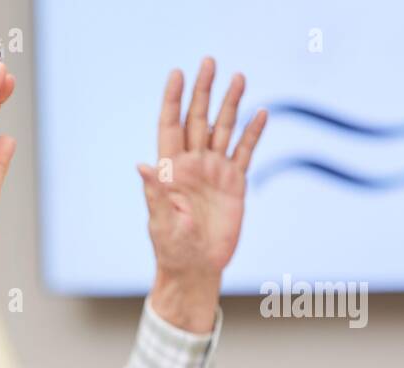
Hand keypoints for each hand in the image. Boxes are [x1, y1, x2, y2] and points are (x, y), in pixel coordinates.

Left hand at [138, 58, 266, 331]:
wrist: (196, 267)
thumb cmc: (172, 249)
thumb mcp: (161, 222)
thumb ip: (155, 193)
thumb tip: (142, 165)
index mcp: (171, 170)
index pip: (170, 126)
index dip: (173, 100)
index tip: (178, 73)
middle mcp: (192, 165)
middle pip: (198, 119)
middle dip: (203, 91)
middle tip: (209, 62)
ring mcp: (214, 172)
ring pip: (223, 129)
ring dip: (231, 104)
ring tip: (239, 77)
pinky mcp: (234, 183)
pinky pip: (245, 152)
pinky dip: (253, 133)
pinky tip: (261, 113)